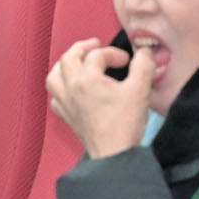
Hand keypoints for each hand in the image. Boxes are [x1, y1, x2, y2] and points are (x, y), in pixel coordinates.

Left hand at [46, 38, 156, 158]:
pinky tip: (72, 89)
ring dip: (65, 65)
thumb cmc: (124, 122)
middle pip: (67, 58)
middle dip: (82, 48)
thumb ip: (144, 64)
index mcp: (87, 80)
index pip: (97, 55)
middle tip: (95, 45)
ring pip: (54, 76)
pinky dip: (61, 88)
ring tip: (77, 62)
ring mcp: (66, 104)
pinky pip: (55, 97)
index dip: (114, 53)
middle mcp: (71, 89)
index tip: (128, 60)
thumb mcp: (140, 89)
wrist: (113, 154)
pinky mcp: (67, 117)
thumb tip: (145, 52)